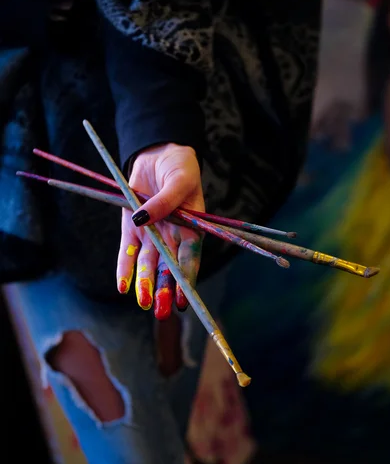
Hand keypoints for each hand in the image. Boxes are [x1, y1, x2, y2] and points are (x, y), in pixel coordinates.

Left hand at [116, 143, 204, 320]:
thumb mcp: (179, 181)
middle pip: (169, 267)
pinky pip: (128, 250)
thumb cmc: (180, 167)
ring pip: (149, 264)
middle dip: (165, 290)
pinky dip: (125, 268)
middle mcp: (172, 235)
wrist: (159, 152)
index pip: (190, 259)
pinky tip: (123, 287)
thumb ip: (165, 202)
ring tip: (144, 303)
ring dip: (146, 283)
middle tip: (161, 312)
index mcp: (191, 228)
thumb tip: (143, 219)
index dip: (186, 280)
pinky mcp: (131, 226)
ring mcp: (151, 232)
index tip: (183, 300)